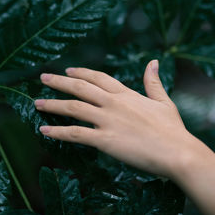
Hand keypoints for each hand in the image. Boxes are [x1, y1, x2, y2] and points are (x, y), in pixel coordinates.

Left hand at [34, 60, 199, 177]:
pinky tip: (44, 130)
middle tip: (43, 78)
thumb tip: (152, 62)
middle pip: (80, 88)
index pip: (98, 78)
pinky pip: (75, 134)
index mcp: (126, 94)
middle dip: (59, 82)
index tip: (68, 70)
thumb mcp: (163, 101)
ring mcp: (107, 120)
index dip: (81, 73)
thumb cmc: (172, 129)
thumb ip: (153, 82)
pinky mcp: (105, 140)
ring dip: (53, 104)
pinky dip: (58, 132)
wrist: (178, 152)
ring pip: (73, 107)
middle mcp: (113, 103)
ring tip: (36, 103)